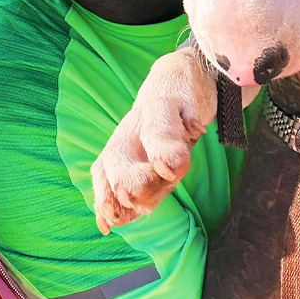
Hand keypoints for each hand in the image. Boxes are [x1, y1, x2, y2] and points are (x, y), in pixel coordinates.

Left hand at [91, 48, 214, 233]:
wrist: (184, 74)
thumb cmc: (164, 126)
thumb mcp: (149, 159)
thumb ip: (135, 191)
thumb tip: (106, 224)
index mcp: (124, 148)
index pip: (104, 173)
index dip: (105, 197)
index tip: (113, 220)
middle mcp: (135, 130)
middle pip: (119, 153)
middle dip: (126, 180)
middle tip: (139, 196)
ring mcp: (158, 111)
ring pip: (152, 127)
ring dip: (159, 149)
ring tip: (170, 168)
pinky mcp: (183, 93)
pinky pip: (184, 104)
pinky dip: (190, 118)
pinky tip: (196, 129)